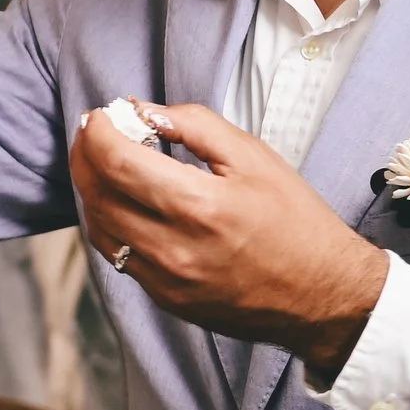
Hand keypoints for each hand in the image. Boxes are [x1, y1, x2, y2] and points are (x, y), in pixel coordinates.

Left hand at [70, 101, 388, 378]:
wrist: (324, 295)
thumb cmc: (296, 221)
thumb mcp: (254, 157)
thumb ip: (195, 125)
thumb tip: (142, 110)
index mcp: (200, 206)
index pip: (118, 162)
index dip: (98, 133)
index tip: (100, 116)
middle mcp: (175, 248)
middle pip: (99, 194)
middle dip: (85, 156)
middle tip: (93, 133)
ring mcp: (166, 280)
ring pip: (100, 228)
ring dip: (91, 190)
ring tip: (102, 163)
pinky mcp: (165, 299)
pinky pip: (117, 256)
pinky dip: (108, 222)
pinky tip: (121, 201)